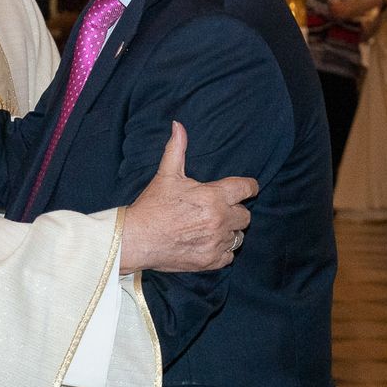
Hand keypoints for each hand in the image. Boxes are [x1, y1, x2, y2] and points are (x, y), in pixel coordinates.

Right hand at [120, 122, 255, 273]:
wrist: (136, 239)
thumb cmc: (152, 206)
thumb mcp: (166, 174)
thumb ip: (177, 149)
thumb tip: (178, 125)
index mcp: (214, 196)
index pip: (247, 188)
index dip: (249, 187)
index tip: (247, 189)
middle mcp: (220, 219)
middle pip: (246, 215)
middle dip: (236, 211)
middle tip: (220, 211)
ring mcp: (216, 242)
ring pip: (238, 236)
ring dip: (229, 232)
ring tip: (212, 228)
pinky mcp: (211, 261)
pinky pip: (229, 256)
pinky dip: (222, 251)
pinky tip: (208, 243)